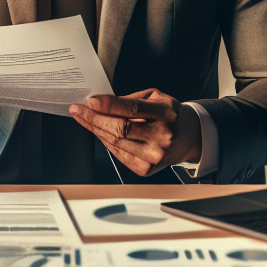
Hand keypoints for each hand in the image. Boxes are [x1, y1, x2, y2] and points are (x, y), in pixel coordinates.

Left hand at [68, 89, 201, 176]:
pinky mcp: (146, 169)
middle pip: (121, 129)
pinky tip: (98, 131)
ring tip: (83, 118)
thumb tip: (101, 103)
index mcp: (166, 113)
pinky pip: (118, 154)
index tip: (91, 101)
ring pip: (116, 142)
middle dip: (94, 119)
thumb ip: (130, 100)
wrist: (188, 137)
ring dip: (95, 130)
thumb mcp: (155, 97)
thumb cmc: (168, 114)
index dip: (110, 105)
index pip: (134, 109)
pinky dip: (105, 142)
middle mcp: (162, 136)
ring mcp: (154, 156)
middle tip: (78, 110)